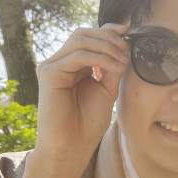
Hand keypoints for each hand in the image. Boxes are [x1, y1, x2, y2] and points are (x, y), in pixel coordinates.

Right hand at [33, 24, 129, 174]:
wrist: (72, 147)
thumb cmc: (87, 123)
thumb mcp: (106, 90)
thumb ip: (112, 67)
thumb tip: (124, 45)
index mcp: (71, 66)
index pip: (86, 38)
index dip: (106, 31)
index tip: (128, 31)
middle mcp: (58, 63)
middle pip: (81, 34)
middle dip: (107, 36)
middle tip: (126, 45)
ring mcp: (51, 67)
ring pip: (80, 41)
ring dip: (106, 46)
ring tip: (123, 59)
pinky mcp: (49, 73)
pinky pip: (78, 56)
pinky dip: (100, 58)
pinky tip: (115, 66)